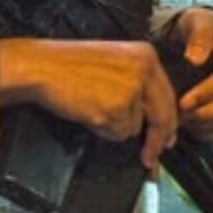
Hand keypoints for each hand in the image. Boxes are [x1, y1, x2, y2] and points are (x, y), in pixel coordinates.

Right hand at [0, 38, 176, 168]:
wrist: (44, 66)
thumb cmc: (72, 65)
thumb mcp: (116, 62)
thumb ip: (139, 81)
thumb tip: (154, 117)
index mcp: (147, 54)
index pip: (167, 94)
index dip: (169, 121)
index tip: (169, 137)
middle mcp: (144, 70)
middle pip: (162, 114)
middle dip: (158, 140)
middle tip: (152, 157)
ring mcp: (131, 89)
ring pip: (135, 127)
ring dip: (116, 126)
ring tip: (94, 106)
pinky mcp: (115, 108)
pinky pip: (118, 133)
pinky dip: (104, 130)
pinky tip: (89, 112)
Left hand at [173, 8, 212, 138]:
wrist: (196, 39)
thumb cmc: (198, 27)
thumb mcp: (197, 20)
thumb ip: (199, 34)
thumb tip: (196, 59)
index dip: (208, 92)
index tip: (184, 102)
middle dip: (208, 114)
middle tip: (181, 116)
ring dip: (204, 124)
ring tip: (179, 119)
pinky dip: (204, 132)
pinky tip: (186, 124)